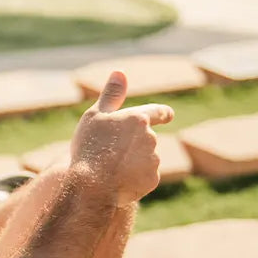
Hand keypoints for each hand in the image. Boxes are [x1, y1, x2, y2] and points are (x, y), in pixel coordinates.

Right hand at [68, 71, 173, 205]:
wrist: (91, 186)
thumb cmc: (90, 148)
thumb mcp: (95, 116)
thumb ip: (111, 95)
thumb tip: (120, 72)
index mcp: (138, 118)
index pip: (158, 112)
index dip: (163, 113)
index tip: (168, 115)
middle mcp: (151, 137)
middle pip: (145, 141)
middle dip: (133, 146)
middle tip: (111, 155)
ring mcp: (153, 160)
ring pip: (145, 160)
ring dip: (133, 163)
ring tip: (111, 171)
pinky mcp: (152, 180)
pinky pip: (144, 178)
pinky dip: (134, 180)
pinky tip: (118, 183)